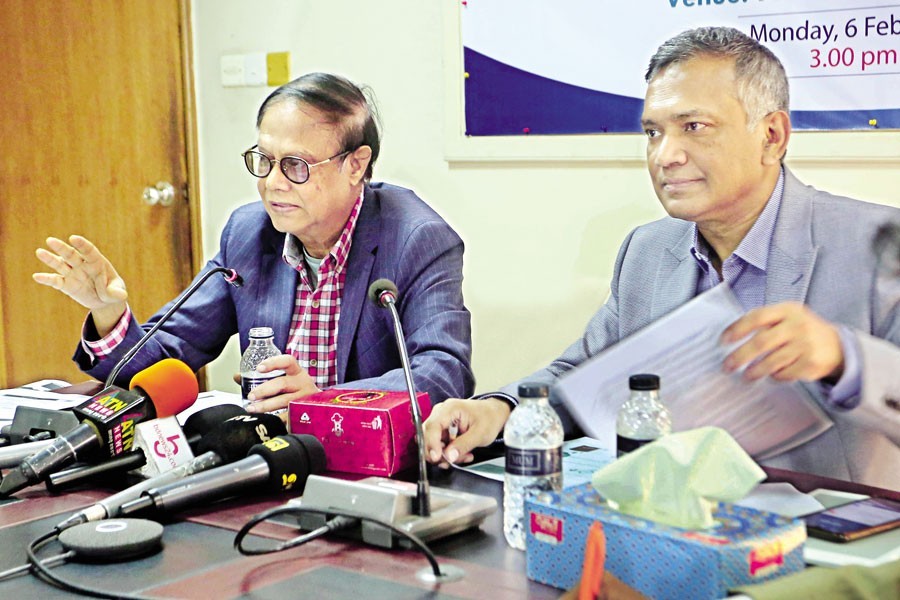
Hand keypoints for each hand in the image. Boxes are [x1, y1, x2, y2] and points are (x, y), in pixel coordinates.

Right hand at [33, 235, 127, 333]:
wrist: (104, 301)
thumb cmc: (113, 291)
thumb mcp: (118, 293)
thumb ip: (117, 292)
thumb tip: (115, 295)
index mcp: (97, 262)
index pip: (88, 250)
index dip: (81, 244)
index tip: (73, 238)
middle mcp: (82, 265)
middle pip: (71, 254)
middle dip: (61, 248)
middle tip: (50, 240)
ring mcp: (73, 274)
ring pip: (60, 264)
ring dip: (50, 259)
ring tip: (39, 252)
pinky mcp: (66, 285)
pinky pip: (55, 281)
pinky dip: (46, 279)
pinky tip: (37, 277)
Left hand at [245, 355, 319, 419]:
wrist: (321, 408)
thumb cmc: (296, 391)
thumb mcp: (284, 380)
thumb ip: (262, 378)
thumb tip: (238, 377)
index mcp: (297, 372)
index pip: (288, 361)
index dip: (273, 363)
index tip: (259, 368)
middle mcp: (303, 383)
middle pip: (283, 383)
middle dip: (264, 389)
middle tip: (251, 395)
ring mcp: (305, 399)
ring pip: (284, 402)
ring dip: (266, 405)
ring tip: (253, 408)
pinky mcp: (305, 414)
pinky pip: (288, 417)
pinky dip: (276, 419)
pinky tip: (267, 421)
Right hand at [423, 398, 510, 468]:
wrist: (494, 414)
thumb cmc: (489, 418)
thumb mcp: (480, 433)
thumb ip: (464, 445)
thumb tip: (449, 456)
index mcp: (449, 409)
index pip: (433, 427)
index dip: (431, 444)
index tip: (436, 457)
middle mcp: (441, 413)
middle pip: (428, 436)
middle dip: (439, 452)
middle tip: (453, 460)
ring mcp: (441, 422)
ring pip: (432, 444)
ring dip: (445, 455)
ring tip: (464, 456)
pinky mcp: (443, 430)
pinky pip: (439, 445)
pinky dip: (448, 453)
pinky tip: (462, 453)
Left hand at [721, 302, 843, 382]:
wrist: (837, 346)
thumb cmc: (802, 331)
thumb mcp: (787, 317)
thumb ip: (764, 321)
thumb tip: (731, 336)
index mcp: (787, 310)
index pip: (757, 316)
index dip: (738, 328)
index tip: (723, 340)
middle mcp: (797, 326)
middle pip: (762, 342)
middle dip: (741, 356)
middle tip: (728, 366)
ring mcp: (806, 345)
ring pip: (772, 361)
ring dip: (755, 371)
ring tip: (746, 376)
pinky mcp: (811, 363)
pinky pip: (785, 373)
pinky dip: (775, 376)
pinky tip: (770, 376)